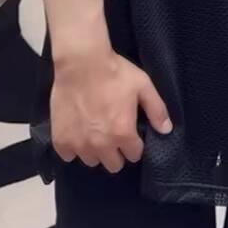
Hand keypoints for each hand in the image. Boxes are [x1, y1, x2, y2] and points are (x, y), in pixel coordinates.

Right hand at [51, 47, 172, 172]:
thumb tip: (166, 130)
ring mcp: (78, 144)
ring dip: (95, 150)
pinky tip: (77, 132)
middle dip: (117, 151)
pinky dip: (73, 147)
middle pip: (113, 165)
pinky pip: (68, 156)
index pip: (134, 155)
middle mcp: (101, 145)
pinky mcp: (60, 140)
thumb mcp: (143, 86)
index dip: (134, 144)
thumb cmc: (115, 72)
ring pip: (91, 161)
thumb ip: (157, 110)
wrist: (81, 62)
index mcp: (123, 134)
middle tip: (113, 133)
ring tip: (94, 131)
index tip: (130, 133)